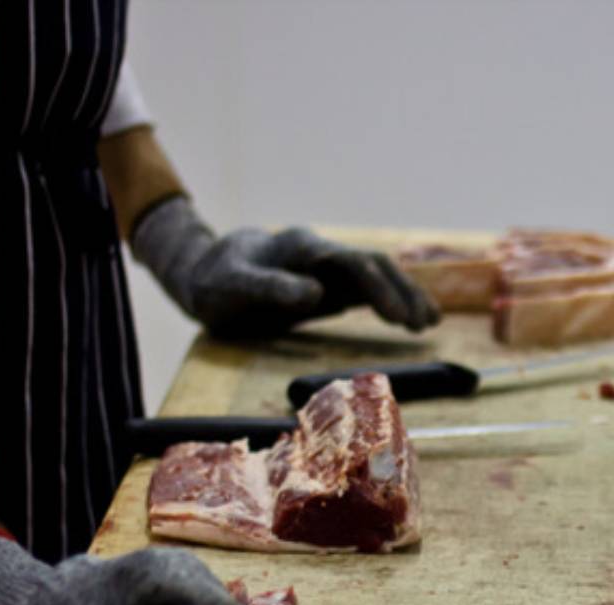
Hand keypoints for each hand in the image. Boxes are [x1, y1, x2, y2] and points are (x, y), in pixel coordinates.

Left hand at [132, 197, 439, 337]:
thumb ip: (271, 287)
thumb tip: (316, 294)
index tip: (396, 316)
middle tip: (423, 324)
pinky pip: (368, 292)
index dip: (376, 287)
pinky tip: (414, 321)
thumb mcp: (233, 286)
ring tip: (430, 323)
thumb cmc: (216, 282)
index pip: (348, 263)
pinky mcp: (328, 287)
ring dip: (404, 296)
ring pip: (376, 275)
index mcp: (299, 248)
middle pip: (371, 265)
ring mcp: (327, 269)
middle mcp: (320, 253)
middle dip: (400, 291)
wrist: (206, 274)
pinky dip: (392, 303)